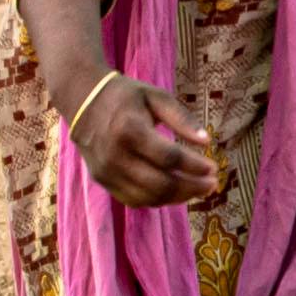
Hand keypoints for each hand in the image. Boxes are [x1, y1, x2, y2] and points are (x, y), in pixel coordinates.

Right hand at [68, 73, 220, 208]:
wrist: (82, 99)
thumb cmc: (125, 96)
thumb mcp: (156, 96)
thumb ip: (182, 118)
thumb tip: (207, 141)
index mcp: (130, 130)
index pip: (168, 158)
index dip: (194, 166)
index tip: (213, 168)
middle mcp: (115, 155)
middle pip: (159, 183)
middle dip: (191, 188)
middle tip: (212, 184)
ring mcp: (106, 171)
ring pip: (147, 197)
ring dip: (177, 198)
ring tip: (198, 189)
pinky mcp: (102, 180)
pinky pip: (133, 199)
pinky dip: (157, 200)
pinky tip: (175, 192)